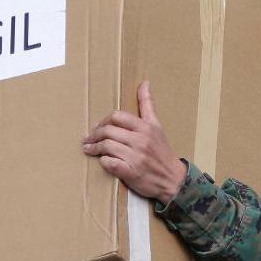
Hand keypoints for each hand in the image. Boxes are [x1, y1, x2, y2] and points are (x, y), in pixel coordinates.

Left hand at [82, 80, 186, 202]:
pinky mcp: (131, 172)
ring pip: (106, 146)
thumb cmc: (162, 151)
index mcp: (146, 127)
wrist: (172, 178)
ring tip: (89, 149)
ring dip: (94, 148)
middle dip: (94, 134)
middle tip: (88, 138)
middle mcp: (141, 140)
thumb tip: (144, 82)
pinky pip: (109, 163)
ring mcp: (135, 157)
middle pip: (108, 131)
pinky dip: (103, 161)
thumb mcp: (157, 125)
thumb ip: (147, 104)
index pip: (117, 116)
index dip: (103, 121)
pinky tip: (102, 161)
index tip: (98, 126)